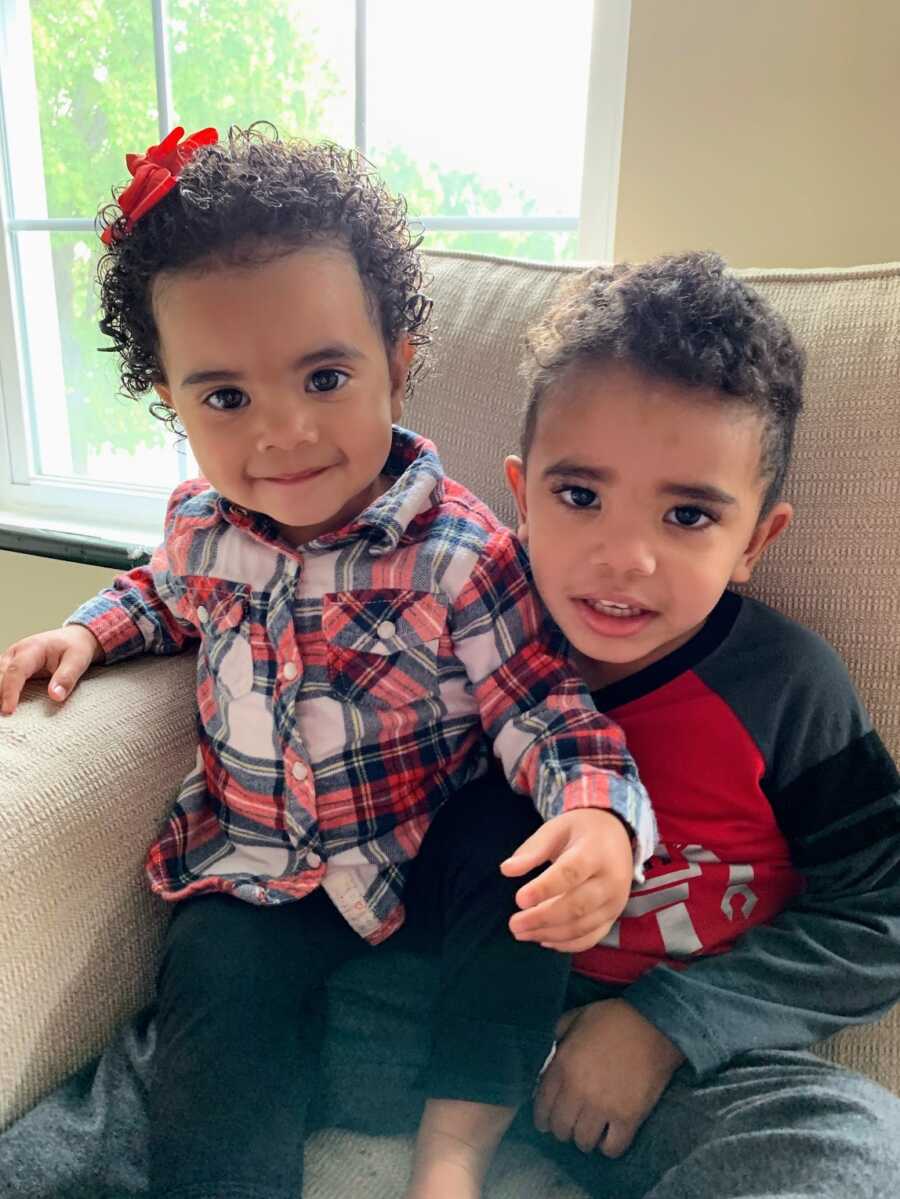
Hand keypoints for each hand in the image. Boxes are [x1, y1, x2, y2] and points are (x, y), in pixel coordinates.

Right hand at [0, 625, 102, 714]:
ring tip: (2, 713)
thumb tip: (55, 696)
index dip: (10, 692)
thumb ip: (66, 678)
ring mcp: (11, 659)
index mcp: (33, 648)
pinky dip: (1, 692)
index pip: (16, 670)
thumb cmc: (75, 648)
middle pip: (0, 675)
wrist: (74, 638)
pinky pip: (1, 680)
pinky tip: (3, 705)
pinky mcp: (10, 667)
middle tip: (4, 717)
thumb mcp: (78, 660)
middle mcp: (17, 652)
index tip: (8, 711)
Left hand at [501, 808, 632, 950]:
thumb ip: (532, 850)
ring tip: (522, 933)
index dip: (544, 888)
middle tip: (513, 924)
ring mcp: (615, 902)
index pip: (571, 873)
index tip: (519, 899)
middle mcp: (611, 880)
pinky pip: (590, 938)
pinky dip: (566, 944)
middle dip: (542, 918)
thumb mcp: (556, 829)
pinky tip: (543, 940)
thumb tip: (506, 870)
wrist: (618, 835)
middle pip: (576, 906)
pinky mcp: (613, 917)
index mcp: (596, 852)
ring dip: (549, 934)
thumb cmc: (581, 831)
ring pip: (582, 927)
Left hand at [534, 999, 684, 1155]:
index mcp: (562, 1066)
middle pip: (561, 1129)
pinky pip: (612, 1148)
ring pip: (583, 1142)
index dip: (542, 1119)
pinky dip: (608, 1147)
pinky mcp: (628, 1118)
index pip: (542, 1106)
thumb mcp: (577, 1016)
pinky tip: (609, 1136)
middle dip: (562, 1129)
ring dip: (584, 1139)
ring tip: (590, 1131)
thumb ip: (558, 1034)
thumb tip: (551, 1053)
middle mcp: (578, 1091)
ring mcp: (603, 1107)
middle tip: (570, 1125)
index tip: (546, 1122)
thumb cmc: (613, 1018)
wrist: (654, 1025)